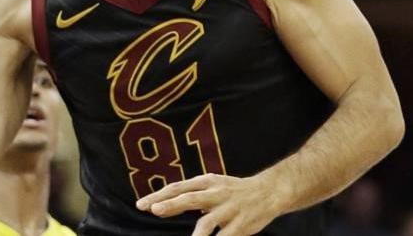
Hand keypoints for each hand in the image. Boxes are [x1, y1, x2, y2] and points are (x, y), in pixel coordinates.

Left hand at [135, 173, 283, 235]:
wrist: (270, 191)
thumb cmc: (236, 190)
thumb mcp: (214, 184)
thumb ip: (192, 193)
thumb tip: (165, 202)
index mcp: (207, 182)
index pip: (179, 187)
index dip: (160, 195)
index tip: (142, 204)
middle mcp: (216, 193)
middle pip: (190, 198)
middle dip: (171, 204)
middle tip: (154, 209)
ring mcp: (228, 210)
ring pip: (207, 223)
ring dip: (195, 234)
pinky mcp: (240, 225)